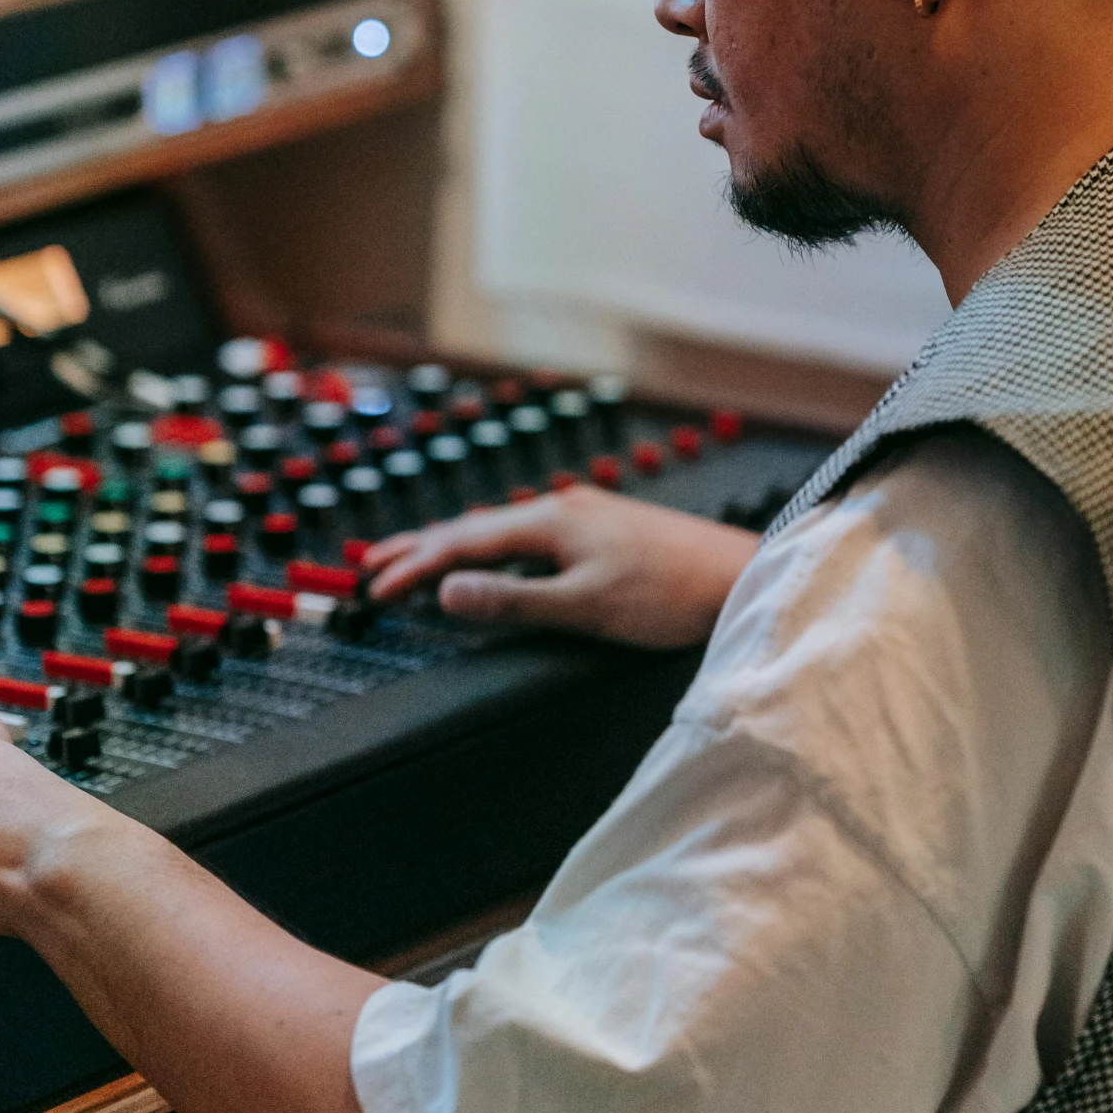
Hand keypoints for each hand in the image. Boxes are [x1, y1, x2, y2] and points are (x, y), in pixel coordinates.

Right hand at [365, 485, 758, 647]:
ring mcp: (584, 514)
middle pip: (475, 527)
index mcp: (552, 520)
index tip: (376, 587)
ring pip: (501, 528)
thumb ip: (513, 600)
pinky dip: (491, 547)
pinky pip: (526, 533)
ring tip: (416, 558)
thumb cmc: (673, 594)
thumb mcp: (586, 607)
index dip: (415, 566)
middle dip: (420, 547)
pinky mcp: (602, 528)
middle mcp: (563, 506)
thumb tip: (448, 592)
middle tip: (372, 566)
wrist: (740, 575)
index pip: (464, 542)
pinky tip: (494, 557)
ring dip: (454, 545)